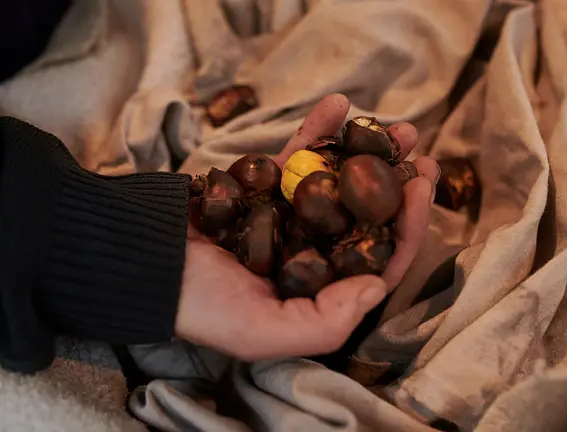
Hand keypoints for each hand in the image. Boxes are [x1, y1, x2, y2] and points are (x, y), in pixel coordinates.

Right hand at [175, 94, 438, 360]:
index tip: (420, 188)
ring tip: (393, 126)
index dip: (405, 226)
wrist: (146, 261)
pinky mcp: (265, 186)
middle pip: (364, 216)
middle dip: (394, 183)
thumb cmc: (200, 306)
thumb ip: (322, 323)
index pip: (375, 260)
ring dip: (367, 152)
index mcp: (319, 291)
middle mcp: (310, 253)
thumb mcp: (260, 333)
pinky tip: (338, 104)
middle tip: (415, 149)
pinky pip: (298, 156)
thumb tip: (378, 285)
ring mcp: (289, 215)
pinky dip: (317, 130)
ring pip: (339, 181)